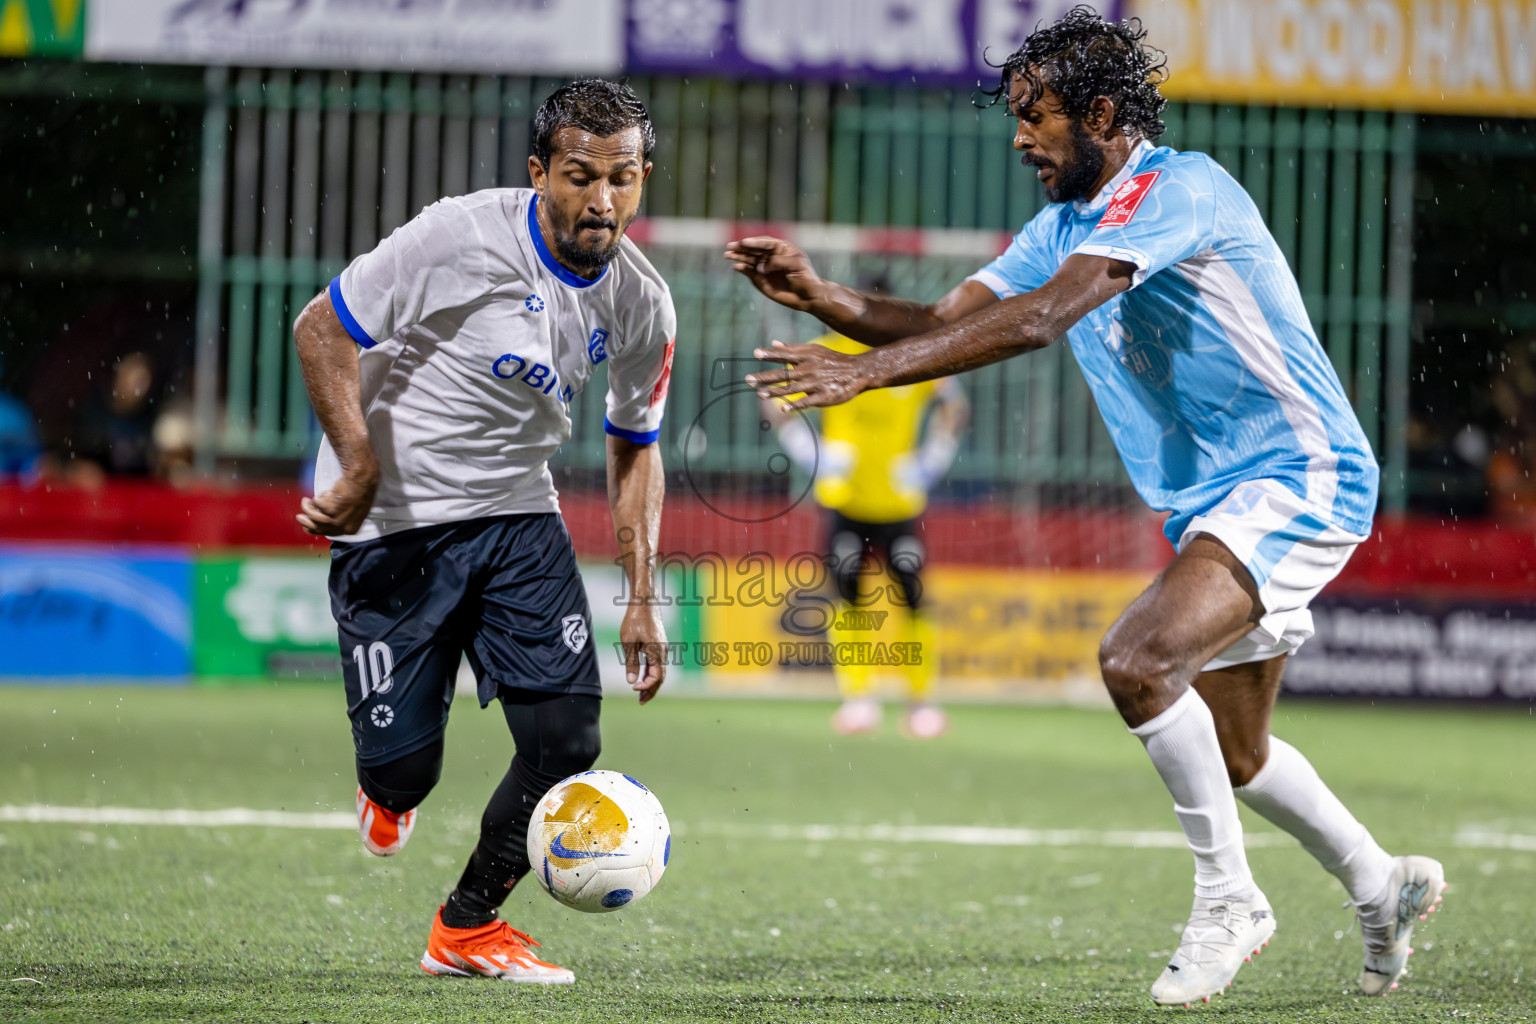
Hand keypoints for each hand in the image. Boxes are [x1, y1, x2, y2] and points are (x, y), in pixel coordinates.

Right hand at [296, 465, 378, 535]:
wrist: (362, 480)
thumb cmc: (358, 492)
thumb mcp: (352, 511)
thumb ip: (338, 517)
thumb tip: (320, 518)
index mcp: (351, 529)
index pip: (329, 533)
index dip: (315, 529)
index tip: (307, 526)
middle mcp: (345, 527)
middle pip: (319, 528)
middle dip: (306, 522)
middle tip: (299, 517)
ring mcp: (339, 519)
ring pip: (315, 518)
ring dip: (308, 509)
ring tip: (305, 501)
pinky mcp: (333, 509)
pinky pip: (317, 506)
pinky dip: (316, 500)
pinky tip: (316, 496)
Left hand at [619, 601, 667, 704]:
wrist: (644, 601)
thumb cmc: (635, 619)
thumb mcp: (628, 642)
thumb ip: (631, 662)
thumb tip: (632, 681)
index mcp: (657, 652)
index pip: (656, 677)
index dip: (646, 686)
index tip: (633, 689)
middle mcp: (663, 652)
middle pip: (660, 677)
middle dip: (651, 690)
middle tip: (640, 702)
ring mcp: (662, 648)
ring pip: (659, 671)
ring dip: (650, 683)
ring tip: (640, 694)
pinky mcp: (659, 645)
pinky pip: (657, 664)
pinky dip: (650, 673)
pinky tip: (641, 677)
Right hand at [723, 236, 824, 311]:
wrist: (807, 296)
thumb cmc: (805, 277)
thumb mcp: (795, 265)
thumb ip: (777, 262)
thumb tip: (760, 267)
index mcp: (781, 248)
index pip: (765, 242)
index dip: (754, 242)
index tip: (744, 242)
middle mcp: (770, 256)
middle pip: (753, 249)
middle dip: (741, 247)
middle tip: (730, 246)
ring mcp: (764, 267)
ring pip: (749, 259)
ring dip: (738, 257)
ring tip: (727, 255)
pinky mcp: (760, 279)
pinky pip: (749, 272)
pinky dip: (742, 269)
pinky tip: (736, 267)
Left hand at [745, 339, 875, 410]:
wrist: (859, 371)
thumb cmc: (833, 360)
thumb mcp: (815, 350)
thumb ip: (793, 349)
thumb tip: (773, 343)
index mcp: (807, 356)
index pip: (785, 354)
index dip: (770, 354)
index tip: (755, 353)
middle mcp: (809, 368)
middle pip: (783, 373)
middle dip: (765, 376)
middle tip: (748, 379)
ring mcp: (816, 383)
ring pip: (792, 388)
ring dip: (775, 391)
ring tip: (760, 394)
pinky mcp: (824, 396)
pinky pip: (807, 401)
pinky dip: (795, 405)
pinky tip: (783, 408)